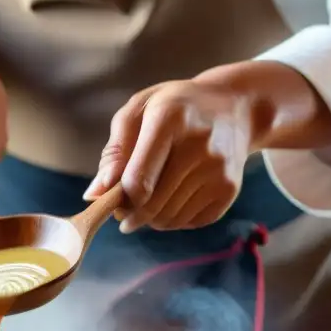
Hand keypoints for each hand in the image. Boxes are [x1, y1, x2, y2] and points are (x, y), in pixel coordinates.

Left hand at [84, 79, 252, 232]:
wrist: (235, 108)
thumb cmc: (175, 108)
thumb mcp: (138, 111)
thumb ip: (114, 152)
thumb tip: (95, 194)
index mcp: (170, 119)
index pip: (137, 182)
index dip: (119, 199)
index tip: (113, 198)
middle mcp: (199, 146)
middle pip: (152, 206)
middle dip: (131, 213)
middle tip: (125, 208)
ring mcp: (218, 170)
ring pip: (169, 219)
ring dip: (151, 218)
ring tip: (150, 198)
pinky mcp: (229, 190)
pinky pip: (189, 222)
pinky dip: (174, 218)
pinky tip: (174, 197)